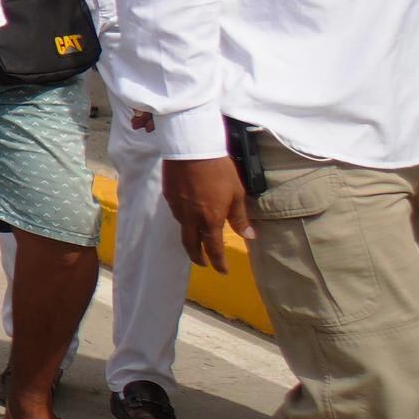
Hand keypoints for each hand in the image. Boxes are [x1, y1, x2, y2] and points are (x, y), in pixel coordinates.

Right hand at [162, 154, 247, 271]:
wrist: (192, 148)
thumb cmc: (219, 170)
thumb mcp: (236, 193)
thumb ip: (240, 217)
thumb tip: (249, 236)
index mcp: (210, 220)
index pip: (213, 249)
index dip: (218, 262)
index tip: (222, 270)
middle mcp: (191, 219)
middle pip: (191, 245)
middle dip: (197, 257)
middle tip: (203, 262)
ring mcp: (178, 208)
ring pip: (183, 229)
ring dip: (191, 237)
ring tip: (197, 237)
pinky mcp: (169, 196)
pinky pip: (177, 213)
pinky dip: (184, 219)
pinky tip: (189, 212)